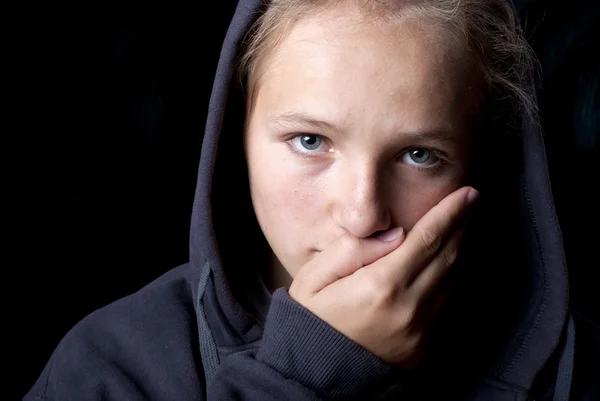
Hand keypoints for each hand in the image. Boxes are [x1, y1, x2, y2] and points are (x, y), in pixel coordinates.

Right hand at [288, 186, 477, 367]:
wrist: (314, 370)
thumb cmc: (310, 318)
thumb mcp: (314, 277)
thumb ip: (352, 250)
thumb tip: (394, 235)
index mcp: (381, 286)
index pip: (427, 239)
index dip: (450, 214)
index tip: (466, 194)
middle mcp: (408, 307)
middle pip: (447, 257)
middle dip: (462, 225)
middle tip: (471, 202)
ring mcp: (419, 329)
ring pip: (451, 280)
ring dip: (460, 249)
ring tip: (462, 226)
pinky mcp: (422, 344)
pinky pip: (444, 302)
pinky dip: (451, 276)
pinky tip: (448, 261)